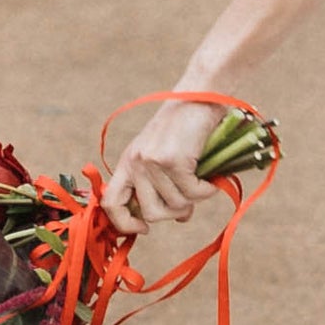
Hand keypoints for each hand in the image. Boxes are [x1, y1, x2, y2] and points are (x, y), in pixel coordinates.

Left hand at [104, 118, 227, 255]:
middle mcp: (136, 163)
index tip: (144, 229)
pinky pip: (193, 193)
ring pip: (175, 205)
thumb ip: (164, 186)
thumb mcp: (164, 155)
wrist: (200, 94)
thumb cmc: (186, 125)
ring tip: (204, 182)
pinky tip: (213, 179)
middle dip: (172, 213)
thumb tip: (179, 217)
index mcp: (128, 162)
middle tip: (188, 201)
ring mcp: (153, 162)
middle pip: (150, 213)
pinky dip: (207, 190)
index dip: (124, 224)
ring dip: (195, 199)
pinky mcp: (173, 161)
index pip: (111, 203)